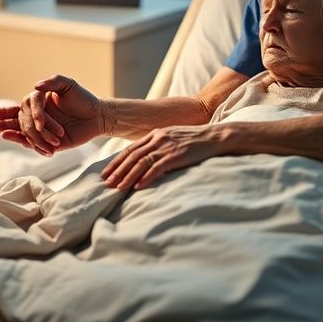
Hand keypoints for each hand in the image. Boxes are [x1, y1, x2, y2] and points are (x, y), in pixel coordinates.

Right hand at [0, 74, 104, 155]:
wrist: (98, 117)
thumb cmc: (83, 98)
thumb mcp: (69, 85)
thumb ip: (53, 81)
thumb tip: (36, 86)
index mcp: (40, 103)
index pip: (27, 105)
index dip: (30, 112)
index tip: (39, 119)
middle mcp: (39, 116)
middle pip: (20, 119)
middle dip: (5, 122)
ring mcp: (44, 130)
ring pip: (26, 133)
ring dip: (23, 134)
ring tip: (4, 134)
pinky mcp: (51, 143)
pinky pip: (35, 145)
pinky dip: (31, 144)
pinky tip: (22, 142)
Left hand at [101, 124, 224, 189]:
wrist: (216, 136)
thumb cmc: (196, 140)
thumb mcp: (173, 138)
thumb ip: (159, 146)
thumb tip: (146, 160)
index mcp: (155, 134)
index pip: (131, 149)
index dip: (117, 161)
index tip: (106, 172)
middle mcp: (158, 138)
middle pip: (132, 156)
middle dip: (117, 170)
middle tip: (106, 183)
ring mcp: (167, 146)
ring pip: (141, 162)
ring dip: (127, 176)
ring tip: (117, 187)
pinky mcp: (177, 155)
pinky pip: (157, 167)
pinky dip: (146, 177)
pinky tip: (138, 186)